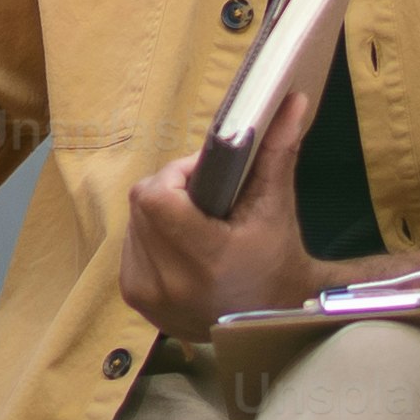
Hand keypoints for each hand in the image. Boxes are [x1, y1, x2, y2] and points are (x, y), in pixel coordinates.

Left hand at [118, 82, 322, 342]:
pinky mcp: (136, 299)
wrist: (270, 321)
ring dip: (159, 214)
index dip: (176, 176)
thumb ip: (276, 150)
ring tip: (195, 225)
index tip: (205, 179)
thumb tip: (290, 98)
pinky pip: (130, 246)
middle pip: (143, 204)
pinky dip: (151, 237)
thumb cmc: (276, 260)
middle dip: (171, 191)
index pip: (156, 196)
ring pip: (133, 222)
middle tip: (205, 199)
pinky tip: (181, 246)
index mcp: (204, 259)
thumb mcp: (275, 207)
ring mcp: (148, 295)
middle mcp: (169, 283)